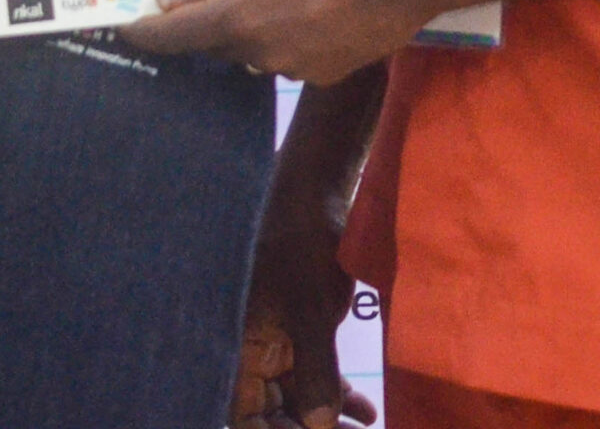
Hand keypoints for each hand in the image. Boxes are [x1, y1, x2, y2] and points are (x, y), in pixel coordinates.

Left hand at [118, 0, 472, 82]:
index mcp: (240, 18)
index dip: (146, 31)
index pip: (176, 36)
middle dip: (211, 15)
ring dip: (252, 21)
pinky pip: (288, 52)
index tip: (124, 26)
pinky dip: (286, 30)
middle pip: (217, 41)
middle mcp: (263, 54)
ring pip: (254, 47)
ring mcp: (298, 68)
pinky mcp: (328, 73)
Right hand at [234, 218, 377, 428]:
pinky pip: (312, 374)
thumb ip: (314, 374)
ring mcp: (274, 339)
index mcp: (235, 344)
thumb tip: (318, 428)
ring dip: (327, 417)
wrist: (317, 193)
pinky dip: (336, 392)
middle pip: (270, 412)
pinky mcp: (297, 329)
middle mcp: (249, 349)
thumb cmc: (301, 244)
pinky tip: (364, 409)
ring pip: (296, 398)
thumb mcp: (310, 312)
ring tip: (362, 428)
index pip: (243, 414)